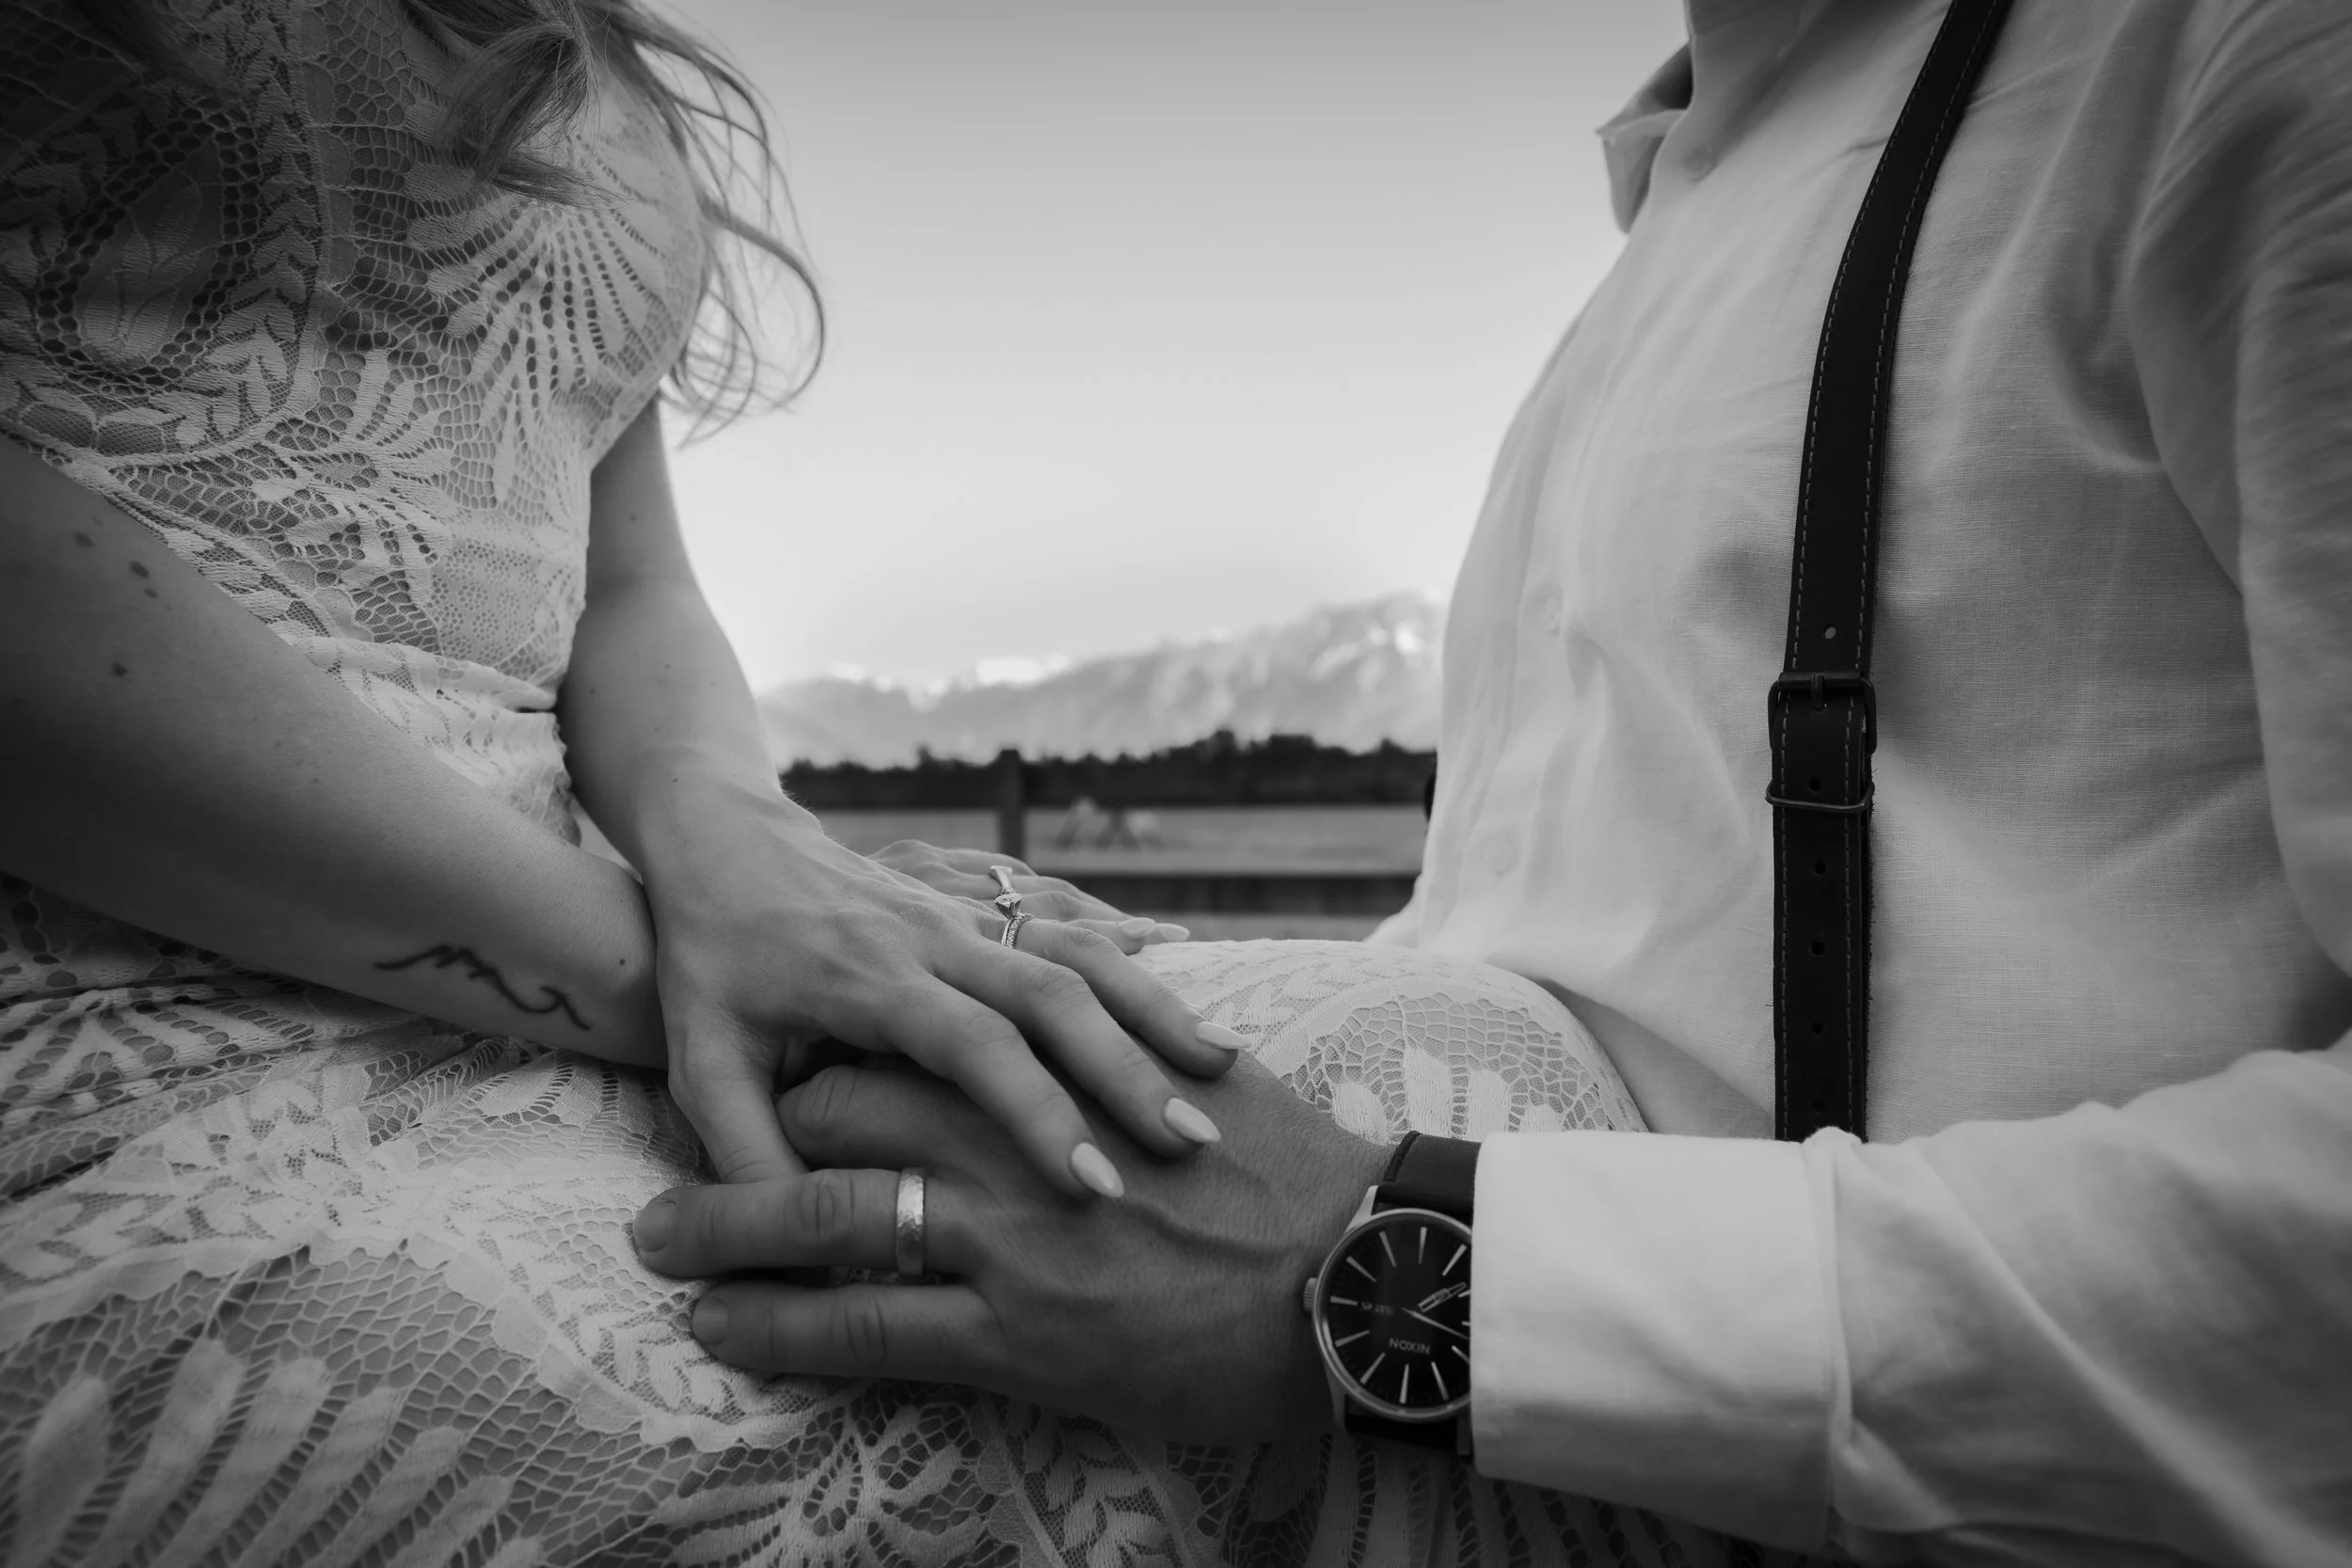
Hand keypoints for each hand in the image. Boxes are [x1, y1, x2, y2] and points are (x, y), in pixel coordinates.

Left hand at [630, 1054, 1391, 1443]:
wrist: (1365, 1265)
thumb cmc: (1288, 1173)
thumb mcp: (1193, 1070)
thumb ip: (1099, 1036)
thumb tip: (1030, 1017)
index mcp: (1042, 1078)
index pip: (890, 1065)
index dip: (808, 1087)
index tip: (756, 1112)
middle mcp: (1007, 1148)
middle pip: (843, 1132)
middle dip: (751, 1163)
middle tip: (673, 1203)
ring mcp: (1008, 1241)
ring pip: (835, 1228)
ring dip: (737, 1245)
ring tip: (663, 1263)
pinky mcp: (1019, 1335)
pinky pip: (866, 1334)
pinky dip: (784, 1332)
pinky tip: (724, 1339)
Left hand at [635, 781, 1239, 1195]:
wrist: (726, 837)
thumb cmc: (713, 960)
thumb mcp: (703, 1061)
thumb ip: (744, 1149)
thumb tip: (791, 1247)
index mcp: (871, 978)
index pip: (970, 1046)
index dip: (1032, 1113)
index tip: (1086, 1183)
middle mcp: (935, 939)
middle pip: (1053, 997)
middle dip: (1124, 1072)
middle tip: (1186, 1147)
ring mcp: (970, 914)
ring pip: (1081, 958)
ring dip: (1152, 1018)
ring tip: (1220, 1084)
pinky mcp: (989, 903)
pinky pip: (1081, 928)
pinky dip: (1144, 965)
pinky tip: (1203, 1013)